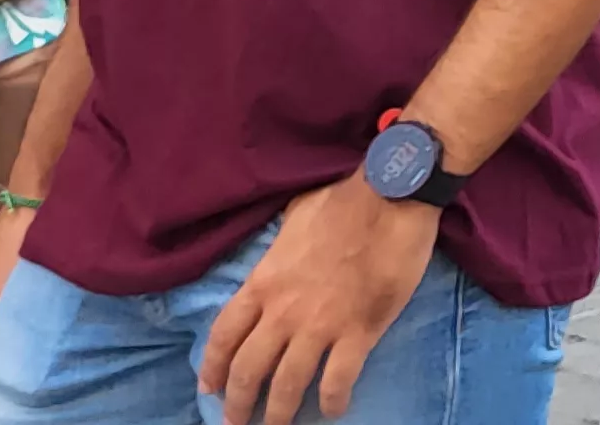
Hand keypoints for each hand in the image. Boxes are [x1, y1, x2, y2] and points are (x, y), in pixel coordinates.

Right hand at [0, 206, 32, 404]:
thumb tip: (12, 378)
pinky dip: (36, 352)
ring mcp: (2, 308)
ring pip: (4, 352)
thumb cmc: (20, 246)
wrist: (45, 202)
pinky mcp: (27, 302)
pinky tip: (56, 363)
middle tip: (22, 405)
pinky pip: (26, 337)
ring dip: (18, 369)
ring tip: (41, 390)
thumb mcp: (8, 297)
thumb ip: (6, 336)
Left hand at [199, 173, 440, 424]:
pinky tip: (332, 410)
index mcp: (263, 283)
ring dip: (279, 413)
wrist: (390, 197)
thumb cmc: (342, 201)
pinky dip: (332, 401)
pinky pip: (338, 379)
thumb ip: (277, 251)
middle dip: (238, 403)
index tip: (209, 388)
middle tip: (237, 423)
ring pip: (288, 383)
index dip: (212, 368)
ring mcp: (321, 325)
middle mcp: (283, 312)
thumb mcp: (290, 220)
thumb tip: (276, 258)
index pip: (224, 336)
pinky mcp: (360, 331)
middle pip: (249, 369)